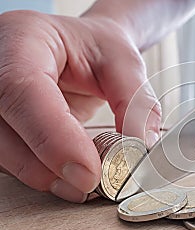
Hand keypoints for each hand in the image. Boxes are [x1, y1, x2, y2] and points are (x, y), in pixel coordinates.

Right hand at [0, 10, 160, 201]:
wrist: (81, 47)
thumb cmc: (97, 48)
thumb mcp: (124, 62)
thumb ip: (135, 101)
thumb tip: (140, 145)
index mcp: (24, 39)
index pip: (23, 88)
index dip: (53, 136)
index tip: (88, 172)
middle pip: (2, 126)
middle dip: (46, 166)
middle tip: (89, 185)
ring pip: (1, 149)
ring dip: (42, 174)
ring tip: (83, 183)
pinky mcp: (2, 122)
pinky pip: (9, 155)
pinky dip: (39, 171)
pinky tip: (66, 176)